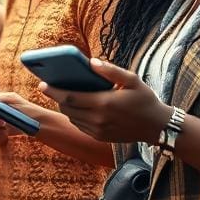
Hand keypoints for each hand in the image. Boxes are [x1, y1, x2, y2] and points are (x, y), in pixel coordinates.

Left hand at [39, 57, 169, 143]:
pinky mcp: (100, 137)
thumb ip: (110, 70)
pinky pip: (80, 126)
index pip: (71, 98)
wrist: (157, 127)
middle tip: (46, 86)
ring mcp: (99, 131)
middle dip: (55, 97)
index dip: (54, 91)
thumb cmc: (144, 99)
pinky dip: (74, 116)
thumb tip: (90, 62)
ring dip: (64, 107)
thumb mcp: (131, 79)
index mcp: (104, 104)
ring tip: (60, 94)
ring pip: (72, 118)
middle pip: (67, 108)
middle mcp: (99, 120)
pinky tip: (75, 106)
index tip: (42, 84)